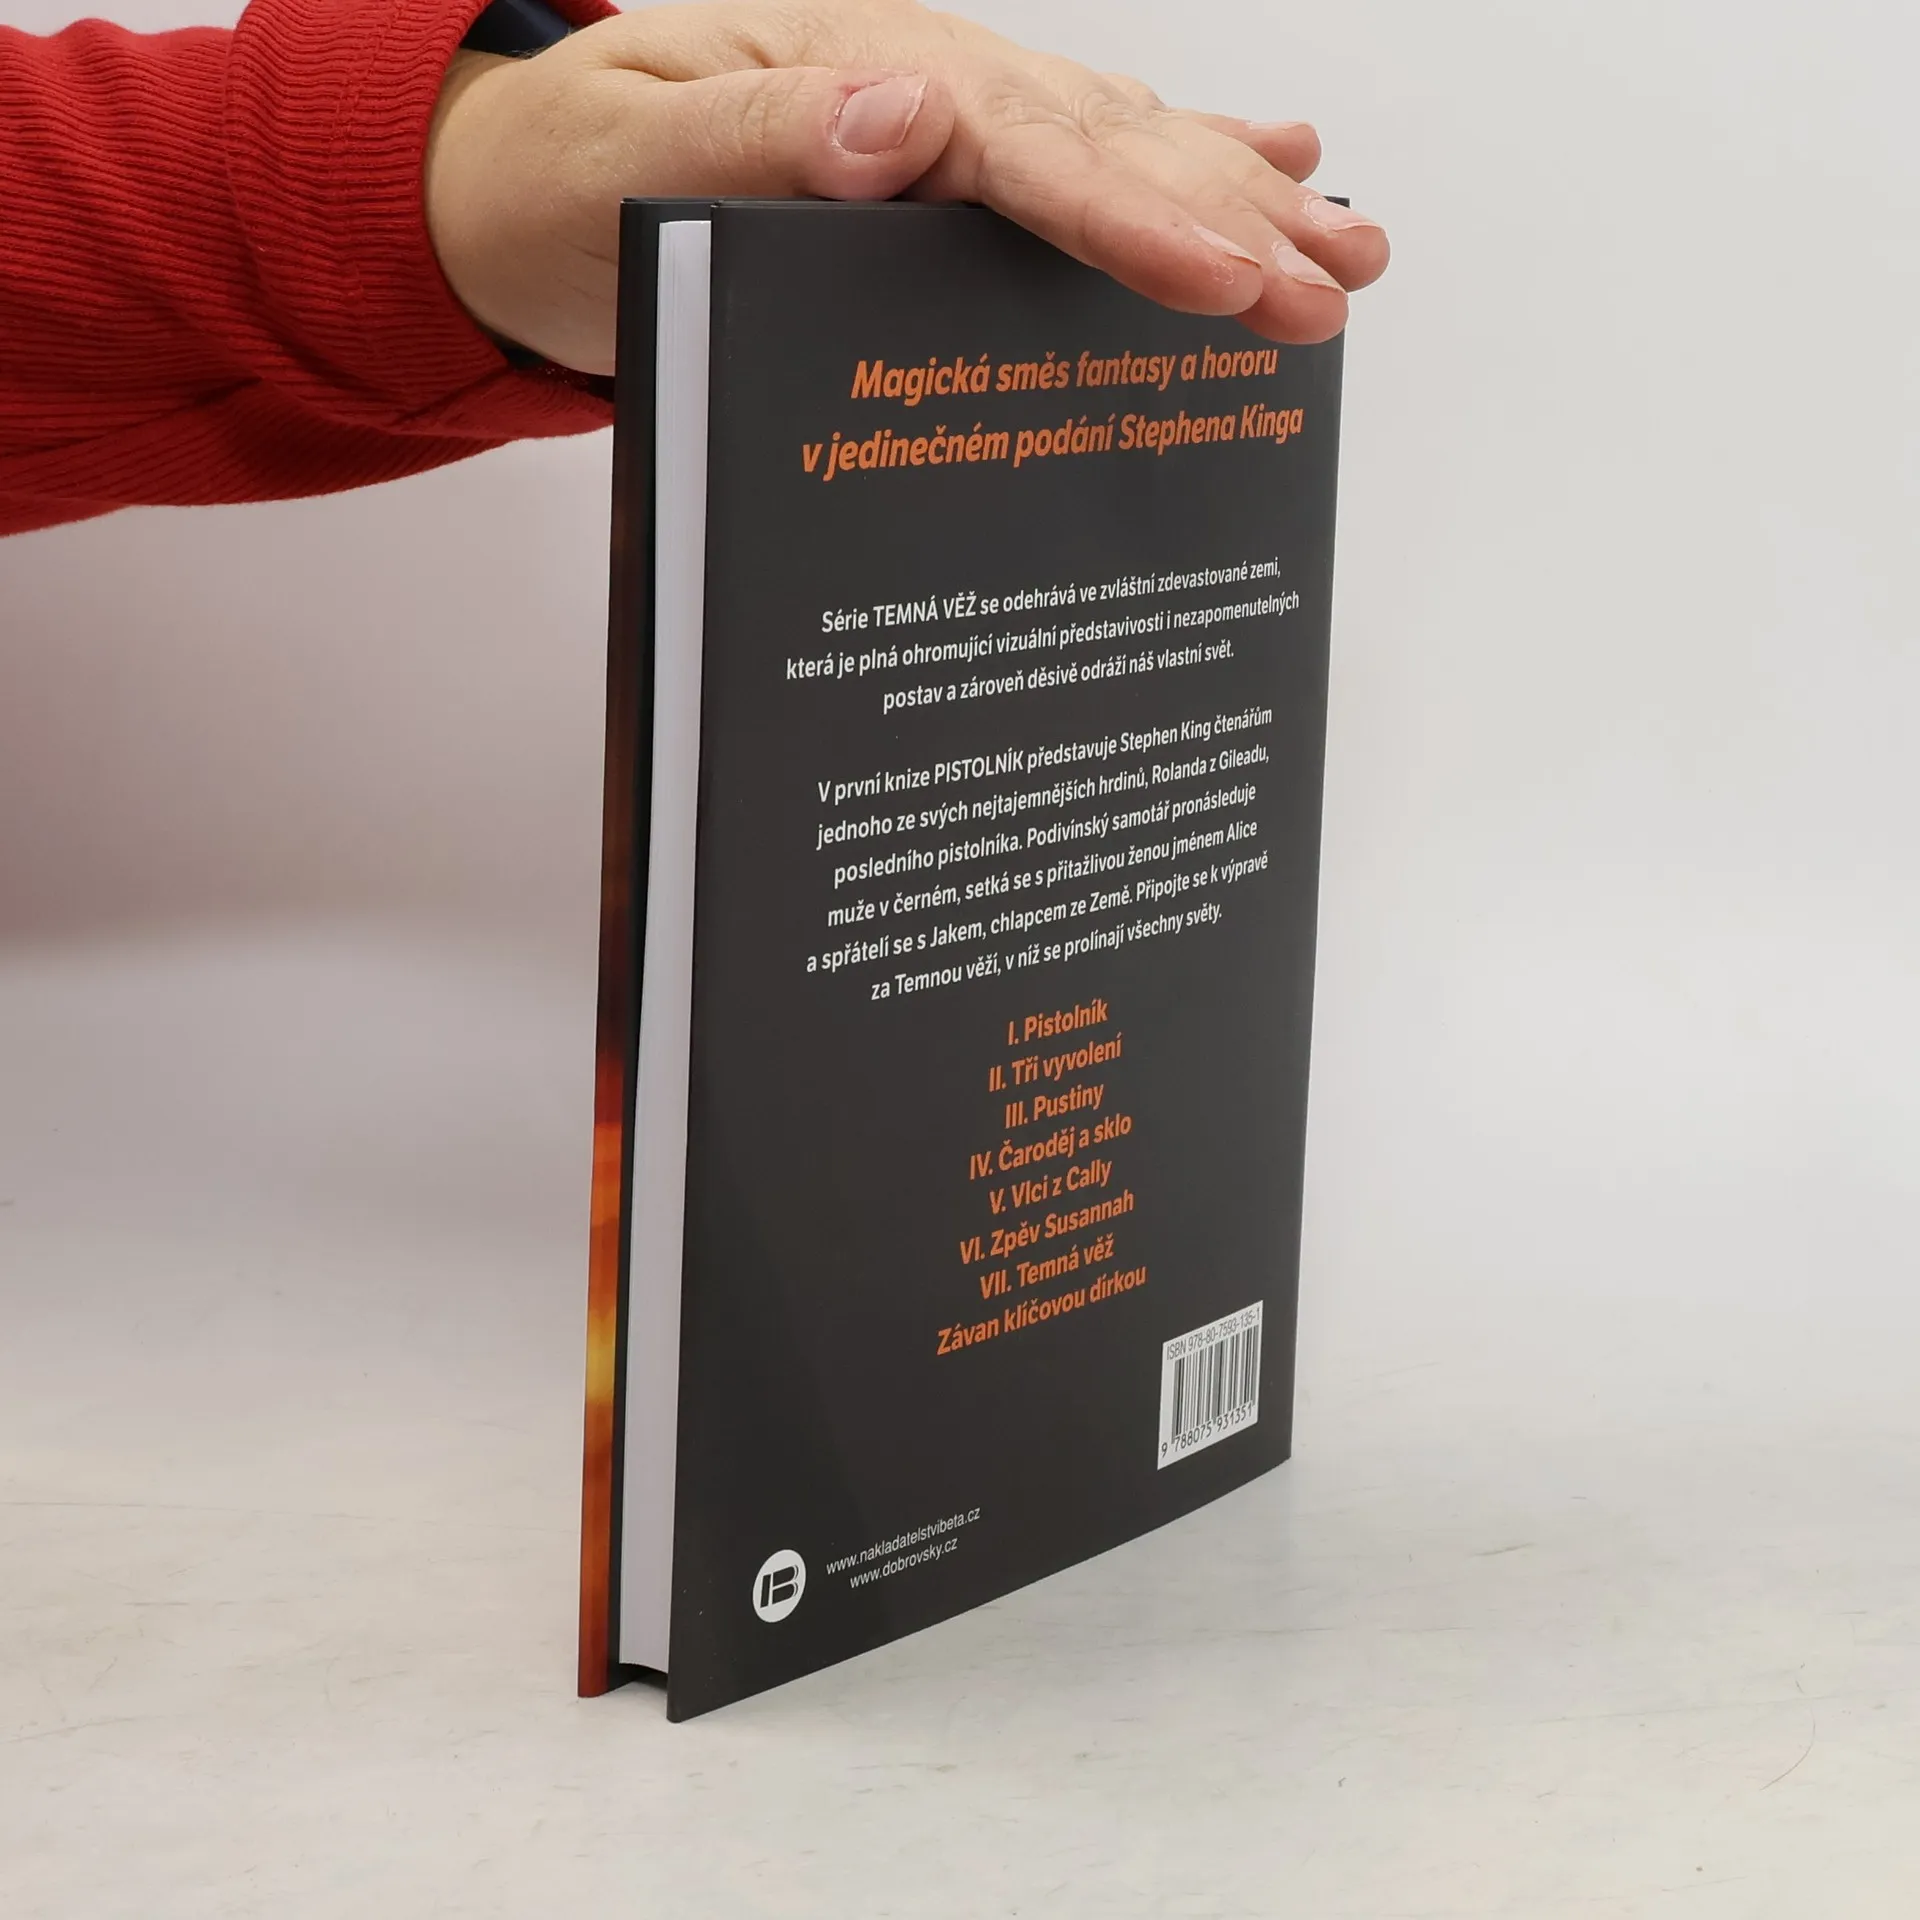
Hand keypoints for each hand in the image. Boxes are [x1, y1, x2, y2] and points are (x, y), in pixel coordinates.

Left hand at [425, 0, 1388, 374]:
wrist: (511, 182)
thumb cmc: (551, 184)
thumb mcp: (617, 164)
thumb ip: (751, 147)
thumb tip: (902, 121)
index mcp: (848, 79)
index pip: (1019, 149)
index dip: (1132, 217)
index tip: (1228, 277)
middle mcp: (913, 86)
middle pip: (1099, 144)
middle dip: (1226, 221)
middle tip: (1332, 288)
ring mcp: (934, 120)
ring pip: (1113, 145)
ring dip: (1238, 195)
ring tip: (1349, 244)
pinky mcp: (937, 168)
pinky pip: (1076, 161)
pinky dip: (1176, 169)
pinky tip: (1264, 165)